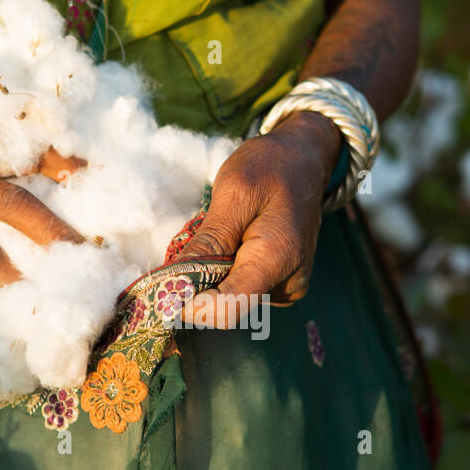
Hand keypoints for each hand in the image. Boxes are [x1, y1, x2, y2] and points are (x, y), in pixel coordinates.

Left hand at [180, 110, 340, 326]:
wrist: (305, 160)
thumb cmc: (268, 168)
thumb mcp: (233, 192)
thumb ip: (209, 241)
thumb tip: (176, 283)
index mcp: (277, 259)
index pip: (227, 310)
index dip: (190, 306)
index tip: (164, 286)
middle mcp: (289, 283)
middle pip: (228, 308)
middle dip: (199, 287)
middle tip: (189, 247)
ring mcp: (288, 287)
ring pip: (233, 300)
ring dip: (213, 277)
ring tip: (222, 237)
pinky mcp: (283, 286)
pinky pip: (244, 291)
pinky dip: (228, 274)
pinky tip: (235, 245)